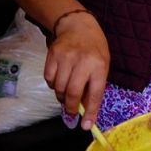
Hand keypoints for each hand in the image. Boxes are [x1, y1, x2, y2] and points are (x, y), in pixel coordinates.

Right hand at [44, 11, 109, 130]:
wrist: (78, 26)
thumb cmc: (94, 48)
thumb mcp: (102, 65)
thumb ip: (94, 86)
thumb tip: (84, 109)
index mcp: (99, 65)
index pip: (95, 93)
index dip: (90, 111)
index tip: (86, 125)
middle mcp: (82, 61)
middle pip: (72, 93)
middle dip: (70, 107)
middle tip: (71, 111)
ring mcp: (66, 57)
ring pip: (58, 88)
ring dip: (61, 96)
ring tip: (66, 92)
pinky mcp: (52, 55)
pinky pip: (49, 79)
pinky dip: (53, 85)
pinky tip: (59, 79)